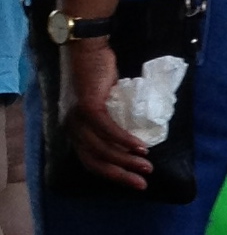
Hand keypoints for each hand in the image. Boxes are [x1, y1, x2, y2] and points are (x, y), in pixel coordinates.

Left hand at [58, 37, 151, 190]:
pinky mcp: (88, 108)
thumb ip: (109, 119)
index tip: (133, 181)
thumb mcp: (103, 103)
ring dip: (126, 160)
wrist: (89, 50)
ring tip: (146, 166)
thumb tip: (129, 134)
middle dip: (120, 175)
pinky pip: (107, 130)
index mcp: (74, 130)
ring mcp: (78, 119)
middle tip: (142, 184)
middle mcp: (71, 128)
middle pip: (95, 160)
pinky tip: (139, 147)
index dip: (112, 173)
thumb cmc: (98, 74)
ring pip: (102, 149)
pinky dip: (124, 141)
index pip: (91, 161)